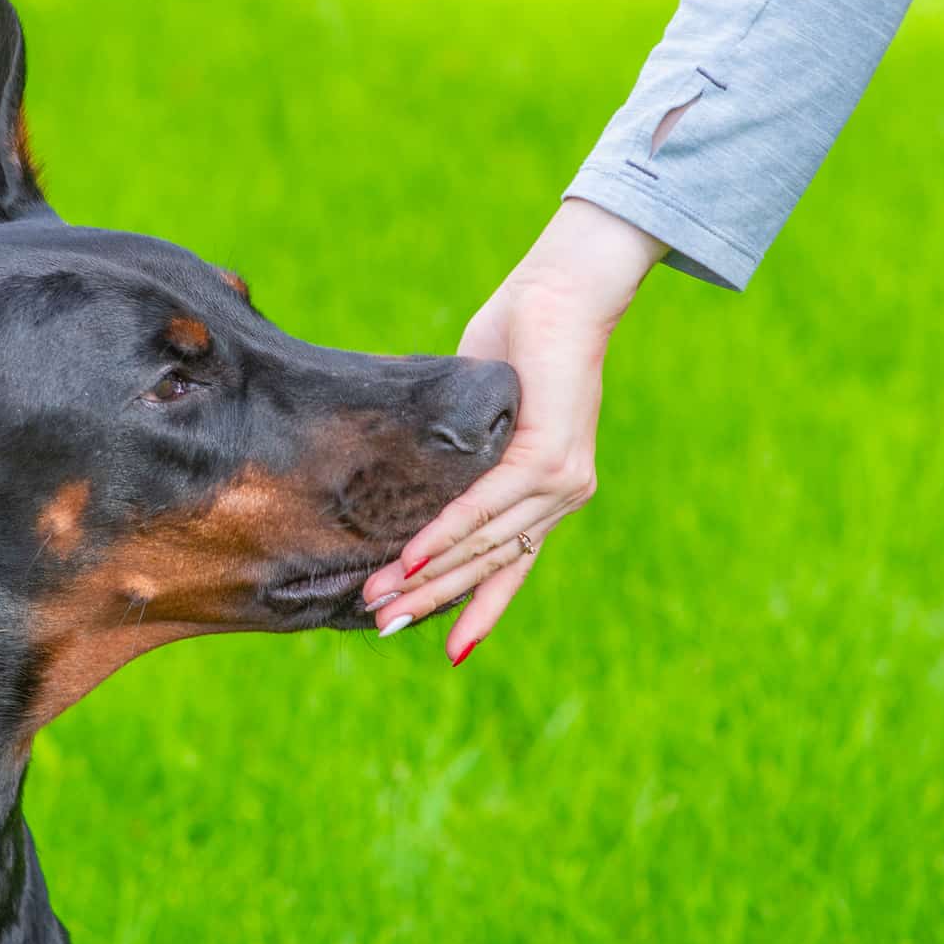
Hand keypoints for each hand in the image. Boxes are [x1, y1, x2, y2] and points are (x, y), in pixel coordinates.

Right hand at [362, 199, 667, 661]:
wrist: (562, 291)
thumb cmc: (519, 337)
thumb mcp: (481, 411)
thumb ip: (462, 452)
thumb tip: (412, 470)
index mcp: (551, 491)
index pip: (514, 565)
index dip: (482, 610)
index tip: (449, 652)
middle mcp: (564, 496)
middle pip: (493, 565)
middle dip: (433, 602)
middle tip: (382, 626)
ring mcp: (562, 481)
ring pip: (485, 544)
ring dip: (427, 577)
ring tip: (379, 601)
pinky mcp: (548, 457)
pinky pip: (485, 507)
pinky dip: (444, 534)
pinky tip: (411, 558)